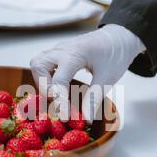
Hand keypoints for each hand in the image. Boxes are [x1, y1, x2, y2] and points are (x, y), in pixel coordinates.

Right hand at [30, 24, 144, 121]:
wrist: (119, 37)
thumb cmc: (115, 55)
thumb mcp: (108, 78)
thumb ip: (94, 98)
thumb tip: (85, 118)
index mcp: (75, 54)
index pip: (59, 81)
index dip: (60, 102)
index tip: (65, 117)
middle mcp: (62, 49)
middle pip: (38, 66)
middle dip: (45, 87)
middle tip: (59, 98)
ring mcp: (58, 49)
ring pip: (37, 63)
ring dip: (43, 80)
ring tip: (58, 92)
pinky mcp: (59, 52)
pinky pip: (43, 62)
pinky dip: (45, 75)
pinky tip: (59, 85)